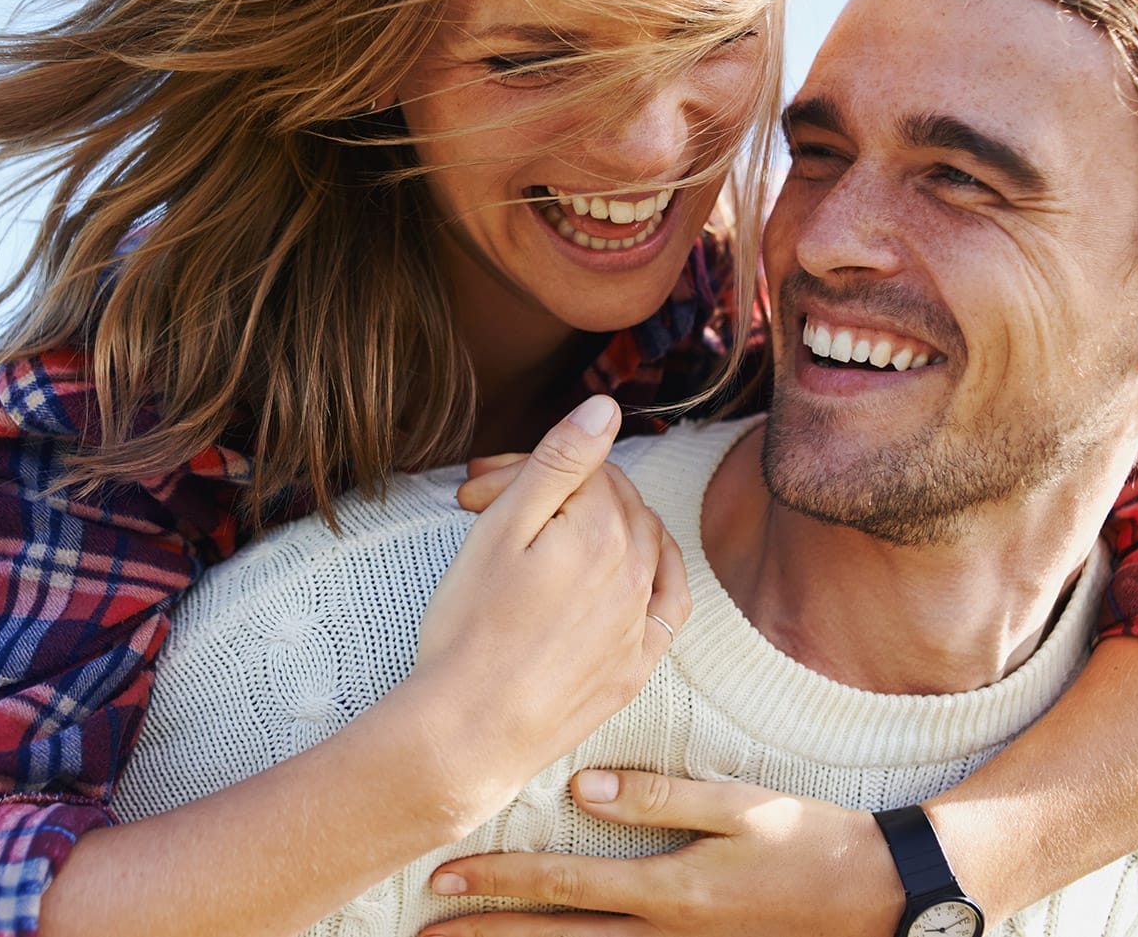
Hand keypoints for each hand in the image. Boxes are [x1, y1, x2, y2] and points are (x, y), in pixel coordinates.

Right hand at [407, 397, 690, 808]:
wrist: (469, 730)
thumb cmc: (470, 627)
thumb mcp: (502, 528)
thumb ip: (559, 461)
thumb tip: (605, 408)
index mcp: (603, 530)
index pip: (579, 468)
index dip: (522, 468)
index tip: (472, 492)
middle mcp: (637, 571)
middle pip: (610, 500)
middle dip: (554, 491)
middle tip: (484, 507)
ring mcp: (641, 622)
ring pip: (641, 542)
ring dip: (597, 523)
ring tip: (545, 531)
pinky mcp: (635, 665)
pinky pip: (668, 601)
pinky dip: (654, 570)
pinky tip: (635, 566)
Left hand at [421, 769, 900, 936]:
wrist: (877, 899)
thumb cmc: (810, 842)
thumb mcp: (743, 806)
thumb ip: (662, 796)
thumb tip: (583, 788)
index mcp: (672, 890)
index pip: (565, 885)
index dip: (499, 881)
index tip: (444, 874)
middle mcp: (665, 935)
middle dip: (486, 931)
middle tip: (425, 927)